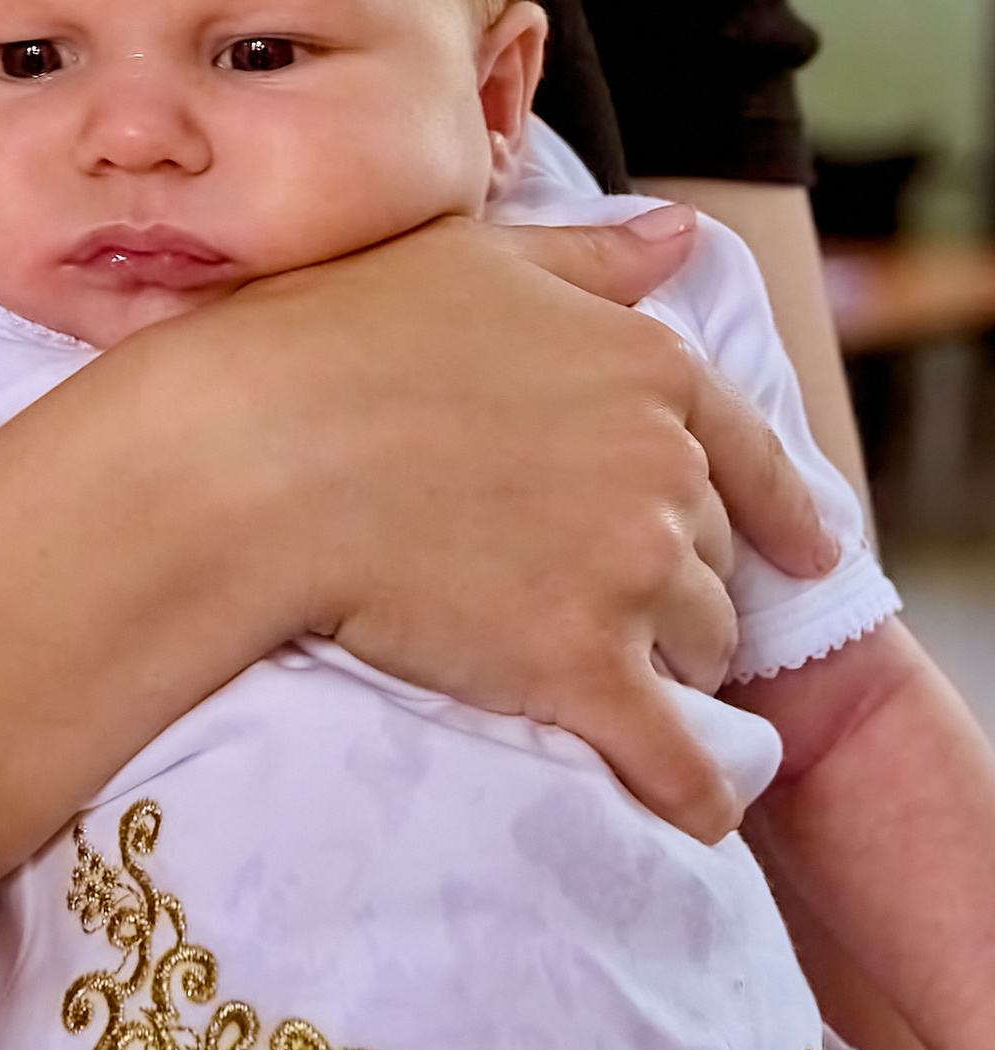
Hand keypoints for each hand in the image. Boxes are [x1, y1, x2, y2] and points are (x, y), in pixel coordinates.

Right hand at [211, 208, 834, 842]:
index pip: (751, 452)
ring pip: (701, 644)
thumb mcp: (467, 262)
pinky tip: (686, 811)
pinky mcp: (580, 667)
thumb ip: (586, 261)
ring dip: (670, 668)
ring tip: (609, 681)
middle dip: (676, 580)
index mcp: (647, 368)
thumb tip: (679, 239)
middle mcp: (662, 467)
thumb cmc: (329, 342)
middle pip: (712, 552)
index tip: (802, 547)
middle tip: (609, 602)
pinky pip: (673, 756)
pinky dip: (690, 789)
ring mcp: (627, 571)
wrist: (247, 461)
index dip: (778, 507)